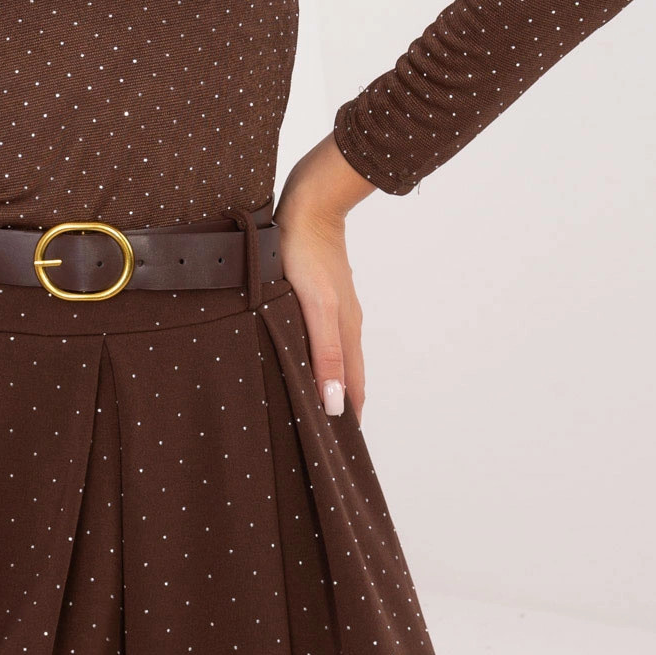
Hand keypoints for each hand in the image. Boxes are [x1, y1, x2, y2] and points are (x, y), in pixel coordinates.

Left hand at [274, 133, 376, 423]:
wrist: (309, 202)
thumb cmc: (306, 253)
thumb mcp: (314, 308)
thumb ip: (325, 355)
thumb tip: (336, 404)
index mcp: (347, 332)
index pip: (354, 389)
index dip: (350, 419)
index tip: (341, 452)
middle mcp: (344, 322)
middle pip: (347, 374)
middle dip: (341, 405)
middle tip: (326, 438)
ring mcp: (333, 306)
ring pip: (333, 353)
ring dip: (329, 380)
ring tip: (315, 404)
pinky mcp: (319, 290)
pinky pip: (321, 333)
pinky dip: (316, 355)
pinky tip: (301, 355)